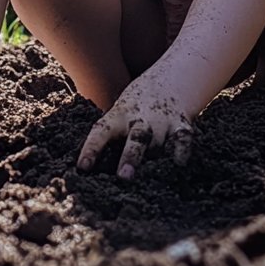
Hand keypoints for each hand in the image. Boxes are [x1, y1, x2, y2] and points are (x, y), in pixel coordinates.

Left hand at [77, 84, 193, 179]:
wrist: (165, 85)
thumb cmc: (132, 112)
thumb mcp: (117, 117)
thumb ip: (111, 140)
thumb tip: (93, 175)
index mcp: (117, 117)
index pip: (100, 132)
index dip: (91, 149)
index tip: (82, 167)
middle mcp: (140, 120)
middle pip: (135, 139)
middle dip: (130, 158)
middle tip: (123, 176)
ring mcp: (161, 123)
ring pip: (157, 144)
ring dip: (152, 160)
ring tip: (149, 180)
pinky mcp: (181, 127)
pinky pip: (182, 140)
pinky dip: (181, 152)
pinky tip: (179, 164)